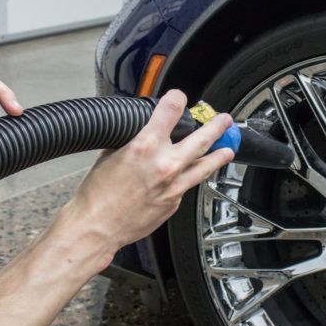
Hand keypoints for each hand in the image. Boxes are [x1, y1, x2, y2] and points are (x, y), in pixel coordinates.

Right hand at [54, 90, 234, 267]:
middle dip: (215, 126)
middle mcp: (164, 165)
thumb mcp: (109, 155)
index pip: (170, 111)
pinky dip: (190, 178)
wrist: (97, 227)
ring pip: (204, 166)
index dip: (177, 99)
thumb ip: (130, 141)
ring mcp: (173, 186)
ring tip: (228, 149)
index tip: (180, 98)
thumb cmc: (97, 196)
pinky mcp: (174, 203)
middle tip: (224, 120)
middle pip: (201, 139)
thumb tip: (140, 133)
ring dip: (219, 155)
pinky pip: (187, 186)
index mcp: (145, 147)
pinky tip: (194, 175)